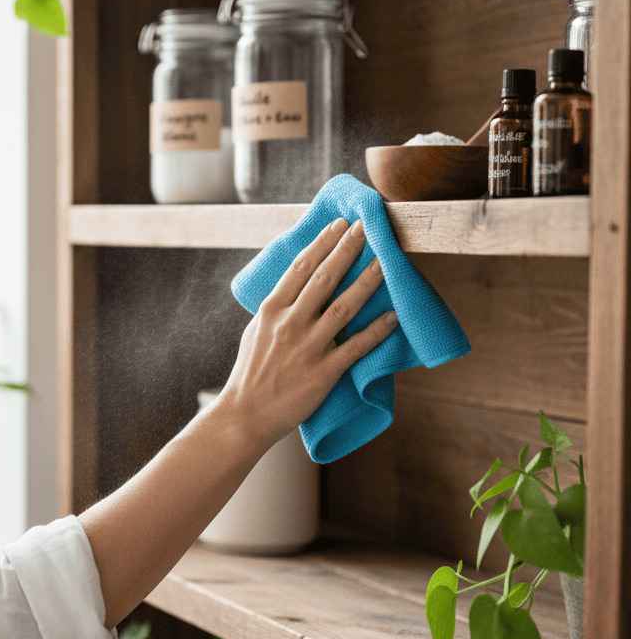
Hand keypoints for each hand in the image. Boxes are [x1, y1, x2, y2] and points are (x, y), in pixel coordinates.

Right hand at [215, 217, 396, 450]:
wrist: (246, 414)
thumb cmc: (251, 372)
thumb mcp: (256, 330)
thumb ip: (277, 308)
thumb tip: (295, 285)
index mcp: (271, 309)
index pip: (300, 267)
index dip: (322, 242)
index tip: (340, 224)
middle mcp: (289, 323)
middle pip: (324, 278)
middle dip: (347, 249)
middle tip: (367, 228)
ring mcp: (307, 347)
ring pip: (344, 307)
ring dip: (367, 282)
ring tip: (386, 262)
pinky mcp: (323, 372)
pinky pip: (356, 347)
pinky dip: (376, 330)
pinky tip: (393, 316)